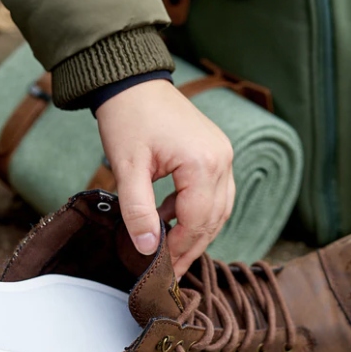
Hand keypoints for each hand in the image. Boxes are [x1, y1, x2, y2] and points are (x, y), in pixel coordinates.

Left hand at [96, 79, 234, 277]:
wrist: (132, 82)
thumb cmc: (128, 119)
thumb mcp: (127, 168)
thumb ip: (137, 211)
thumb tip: (147, 249)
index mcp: (202, 164)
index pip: (197, 221)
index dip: (180, 249)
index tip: (162, 268)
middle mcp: (222, 159)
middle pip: (213, 219)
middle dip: (191, 247)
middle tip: (169, 270)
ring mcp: (223, 154)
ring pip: (219, 209)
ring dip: (197, 232)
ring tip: (171, 250)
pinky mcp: (217, 152)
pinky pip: (215, 192)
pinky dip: (197, 210)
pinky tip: (170, 218)